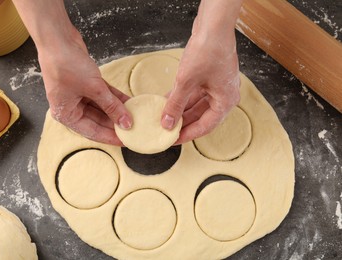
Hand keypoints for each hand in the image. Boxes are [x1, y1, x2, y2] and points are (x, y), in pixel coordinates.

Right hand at [38, 29, 131, 144]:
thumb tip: (126, 122)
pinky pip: (103, 95)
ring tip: (135, 116)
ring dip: (117, 110)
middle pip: (98, 120)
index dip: (110, 137)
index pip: (92, 132)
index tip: (126, 141)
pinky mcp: (86, 83)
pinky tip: (129, 102)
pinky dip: (115, 98)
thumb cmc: (67, 65)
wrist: (58, 38)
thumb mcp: (94, 88)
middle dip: (115, 123)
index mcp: (66, 114)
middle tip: (134, 129)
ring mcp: (78, 95)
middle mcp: (71, 107)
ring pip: (102, 107)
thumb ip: (111, 106)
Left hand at [162, 0, 241, 143]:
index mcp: (226, 101)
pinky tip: (168, 101)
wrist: (213, 24)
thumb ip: (175, 104)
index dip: (188, 134)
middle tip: (166, 130)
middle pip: (201, 116)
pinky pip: (194, 93)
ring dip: (180, 110)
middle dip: (183, 122)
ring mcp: (217, 85)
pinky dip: (182, 97)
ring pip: (196, 104)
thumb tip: (166, 122)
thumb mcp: (186, 81)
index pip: (205, 126)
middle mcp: (224, 95)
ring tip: (164, 116)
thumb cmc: (208, 50)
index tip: (173, 140)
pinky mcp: (209, 76)